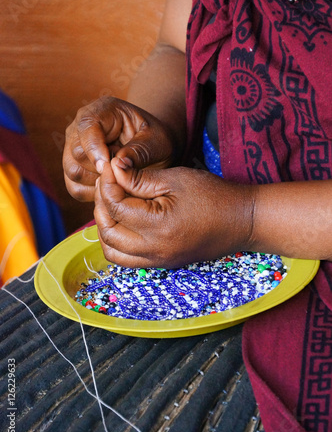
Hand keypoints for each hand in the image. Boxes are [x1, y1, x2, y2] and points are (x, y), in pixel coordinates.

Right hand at [63, 96, 176, 201]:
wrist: (151, 148)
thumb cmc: (154, 140)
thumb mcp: (157, 142)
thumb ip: (139, 151)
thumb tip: (118, 164)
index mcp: (102, 111)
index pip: (87, 127)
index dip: (95, 149)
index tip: (110, 167)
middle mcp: (81, 127)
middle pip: (77, 153)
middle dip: (100, 169)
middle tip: (124, 175)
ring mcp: (73, 147)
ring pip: (73, 172)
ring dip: (97, 182)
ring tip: (120, 180)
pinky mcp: (73, 167)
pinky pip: (74, 188)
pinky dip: (92, 194)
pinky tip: (111, 189)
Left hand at [94, 160, 254, 267]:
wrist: (242, 221)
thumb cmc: (213, 195)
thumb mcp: (176, 178)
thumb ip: (140, 178)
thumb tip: (112, 170)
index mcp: (159, 226)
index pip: (115, 206)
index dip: (107, 184)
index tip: (109, 167)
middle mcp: (155, 250)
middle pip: (107, 231)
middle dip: (101, 204)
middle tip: (107, 183)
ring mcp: (158, 261)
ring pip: (112, 251)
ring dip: (105, 227)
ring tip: (111, 203)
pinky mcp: (162, 264)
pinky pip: (126, 259)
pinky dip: (116, 242)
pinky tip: (122, 221)